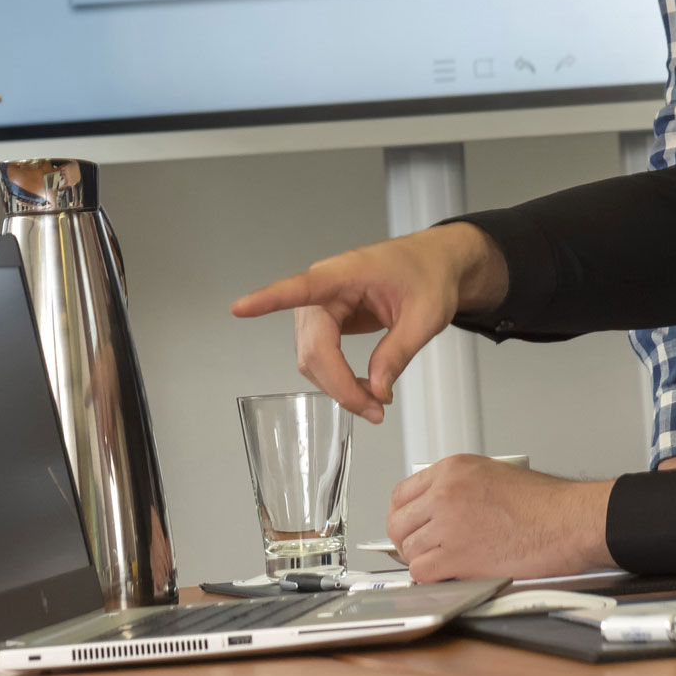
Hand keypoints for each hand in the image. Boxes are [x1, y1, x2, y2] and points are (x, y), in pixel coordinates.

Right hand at [228, 225, 506, 421]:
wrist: (435, 264)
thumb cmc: (429, 276)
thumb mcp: (426, 316)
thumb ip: (398, 352)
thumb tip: (376, 390)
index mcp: (346, 273)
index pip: (301, 287)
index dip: (269, 299)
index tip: (240, 308)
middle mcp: (325, 288)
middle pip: (313, 347)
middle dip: (339, 384)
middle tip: (374, 410)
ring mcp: (322, 305)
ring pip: (313, 358)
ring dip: (338, 386)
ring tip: (375, 402)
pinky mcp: (327, 321)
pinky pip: (321, 356)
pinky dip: (339, 378)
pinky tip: (363, 388)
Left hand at [389, 456, 614, 580]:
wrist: (566, 521)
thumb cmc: (544, 502)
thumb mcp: (493, 473)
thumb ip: (458, 486)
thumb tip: (436, 507)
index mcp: (452, 469)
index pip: (401, 493)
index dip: (401, 515)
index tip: (408, 525)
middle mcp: (445, 493)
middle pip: (398, 522)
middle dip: (405, 540)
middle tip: (418, 549)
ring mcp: (449, 524)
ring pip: (408, 549)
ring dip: (420, 560)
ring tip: (439, 562)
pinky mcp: (458, 556)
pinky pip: (421, 572)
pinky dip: (430, 577)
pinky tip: (445, 574)